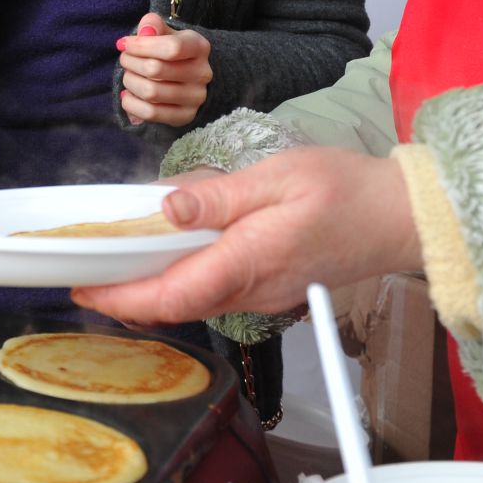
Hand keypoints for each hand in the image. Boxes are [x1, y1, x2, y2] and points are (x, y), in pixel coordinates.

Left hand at [71, 146, 421, 324]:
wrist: (398, 218)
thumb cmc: (345, 190)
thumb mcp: (278, 176)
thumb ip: (220, 196)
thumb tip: (168, 208)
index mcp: (248, 262)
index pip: (171, 294)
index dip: (120, 296)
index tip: (84, 285)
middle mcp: (250, 290)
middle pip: (173, 305)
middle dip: (124, 296)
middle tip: (85, 272)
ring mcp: (261, 295)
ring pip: (191, 302)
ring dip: (149, 291)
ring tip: (114, 262)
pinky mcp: (268, 289)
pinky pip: (213, 293)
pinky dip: (179, 282)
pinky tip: (166, 255)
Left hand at [116, 12, 210, 126]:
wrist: (188, 77)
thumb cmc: (170, 51)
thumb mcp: (165, 32)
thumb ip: (153, 24)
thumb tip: (145, 31)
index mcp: (199, 47)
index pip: (171, 47)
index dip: (141, 45)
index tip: (125, 44)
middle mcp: (202, 73)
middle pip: (155, 70)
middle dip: (130, 62)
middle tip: (124, 59)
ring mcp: (195, 98)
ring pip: (150, 92)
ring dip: (130, 81)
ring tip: (128, 75)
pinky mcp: (185, 117)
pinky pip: (150, 113)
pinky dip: (131, 103)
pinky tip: (128, 94)